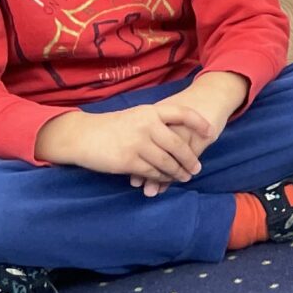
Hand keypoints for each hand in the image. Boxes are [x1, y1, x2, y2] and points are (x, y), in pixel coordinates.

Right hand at [37, 101, 208, 196]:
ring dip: (178, 172)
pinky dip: (162, 178)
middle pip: (178, 144)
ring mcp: (138, 144)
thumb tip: (180, 138)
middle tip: (197, 168)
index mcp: (150, 112)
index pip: (182, 113)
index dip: (199, 123)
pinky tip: (165, 180)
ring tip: (185, 177)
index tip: (211, 132)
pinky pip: (152, 172)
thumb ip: (156, 123)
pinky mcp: (129, 161)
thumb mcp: (136, 116)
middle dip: (190, 159)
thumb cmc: (111, 127)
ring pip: (167, 162)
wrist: (82, 136)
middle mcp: (147, 126)